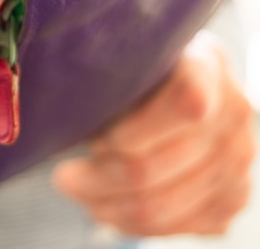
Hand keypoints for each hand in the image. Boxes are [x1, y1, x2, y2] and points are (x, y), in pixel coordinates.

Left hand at [53, 37, 256, 235]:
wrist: (172, 93)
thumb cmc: (134, 74)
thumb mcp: (121, 60)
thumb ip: (102, 78)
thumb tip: (50, 101)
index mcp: (207, 66)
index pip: (185, 103)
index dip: (131, 131)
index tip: (94, 139)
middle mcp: (234, 114)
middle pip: (155, 167)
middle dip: (95, 179)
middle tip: (62, 178)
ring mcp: (238, 160)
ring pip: (159, 206)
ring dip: (105, 205)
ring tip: (78, 191)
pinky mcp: (231, 198)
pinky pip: (175, 227)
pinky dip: (129, 223)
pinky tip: (104, 205)